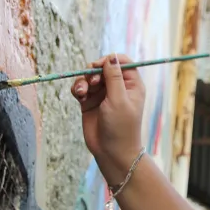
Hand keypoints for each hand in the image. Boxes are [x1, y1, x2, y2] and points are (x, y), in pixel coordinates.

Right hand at [71, 53, 145, 182]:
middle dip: (93, 71)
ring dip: (83, 81)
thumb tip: (111, 57)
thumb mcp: (119, 100)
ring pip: (89, 77)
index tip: (99, 66)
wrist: (111, 152)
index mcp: (131, 84)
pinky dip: (78, 89)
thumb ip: (114, 77)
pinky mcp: (90, 102)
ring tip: (81, 92)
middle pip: (103, 67)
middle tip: (90, 82)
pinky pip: (81, 88)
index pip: (122, 62)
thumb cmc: (121, 127)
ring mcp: (103, 94)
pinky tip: (78, 96)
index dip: (109, 60)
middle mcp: (117, 87)